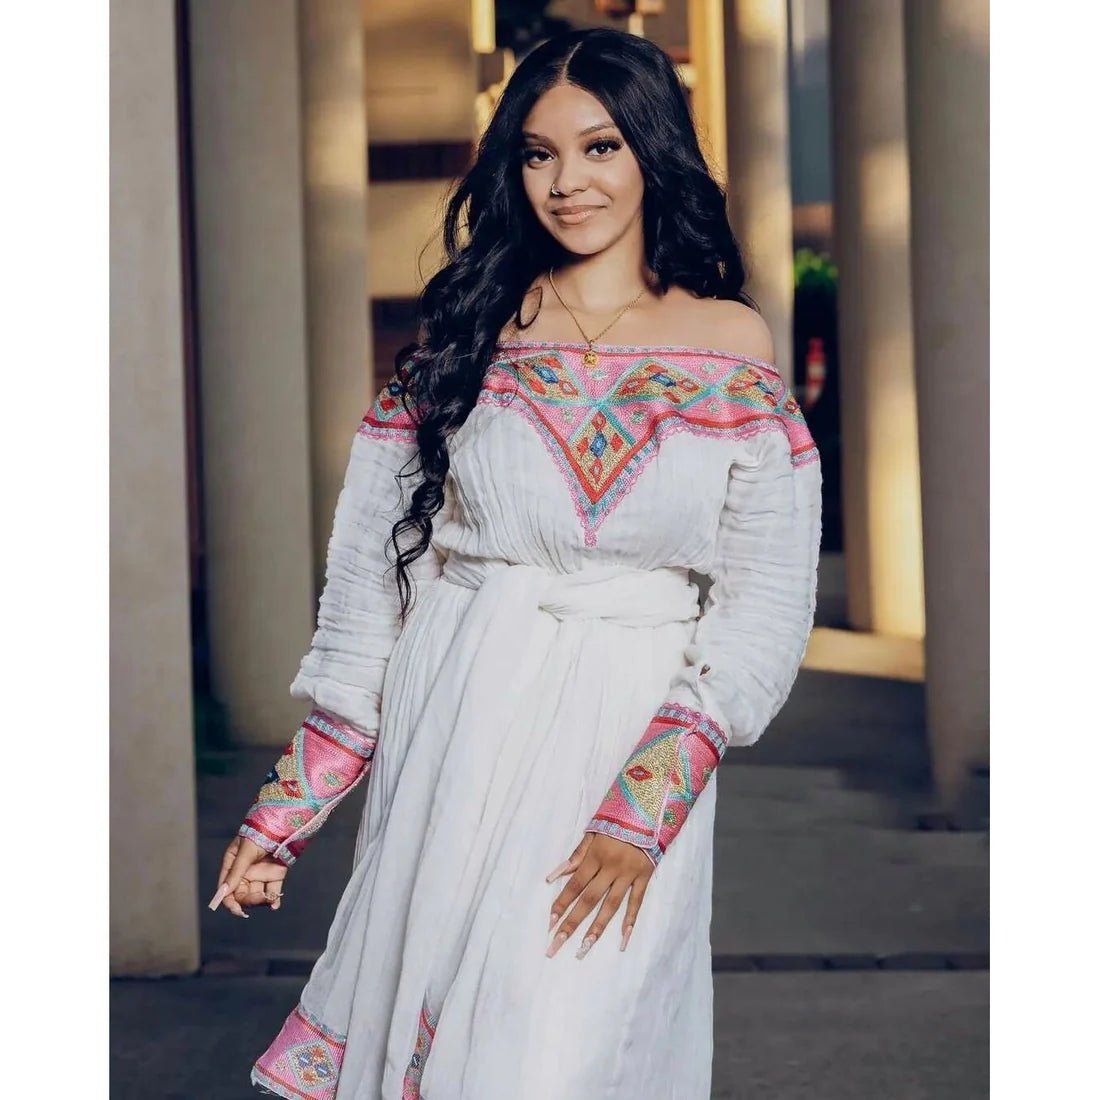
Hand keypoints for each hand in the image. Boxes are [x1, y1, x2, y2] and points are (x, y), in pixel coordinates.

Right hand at [208, 836, 288, 917]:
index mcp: (233, 864)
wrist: (284, 823)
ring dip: (262, 900)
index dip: (229, 900)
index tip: (236, 909)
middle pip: (242, 894)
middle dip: (249, 900)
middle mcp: (245, 872)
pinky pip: (273, 891)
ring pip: (257, 895)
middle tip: (260, 897)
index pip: (226, 888)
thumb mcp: (246, 851)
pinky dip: (274, 900)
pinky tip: (275, 905)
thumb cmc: (260, 832)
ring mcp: (261, 874)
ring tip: (271, 898)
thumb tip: (223, 893)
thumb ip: (236, 872)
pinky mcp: (276, 874)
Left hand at [544, 831, 653, 958]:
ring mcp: (629, 874)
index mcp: (595, 855)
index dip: (561, 903)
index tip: (549, 923)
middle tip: (556, 945)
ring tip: (584, 948)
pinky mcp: (644, 876)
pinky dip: (630, 920)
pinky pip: (637, 901)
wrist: (648, 810)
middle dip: (571, 923)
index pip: (575, 885)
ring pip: (611, 905)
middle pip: (589, 899)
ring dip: (597, 928)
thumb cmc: (616, 821)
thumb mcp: (593, 832)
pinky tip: (623, 938)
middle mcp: (611, 867)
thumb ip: (576, 855)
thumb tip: (554, 876)